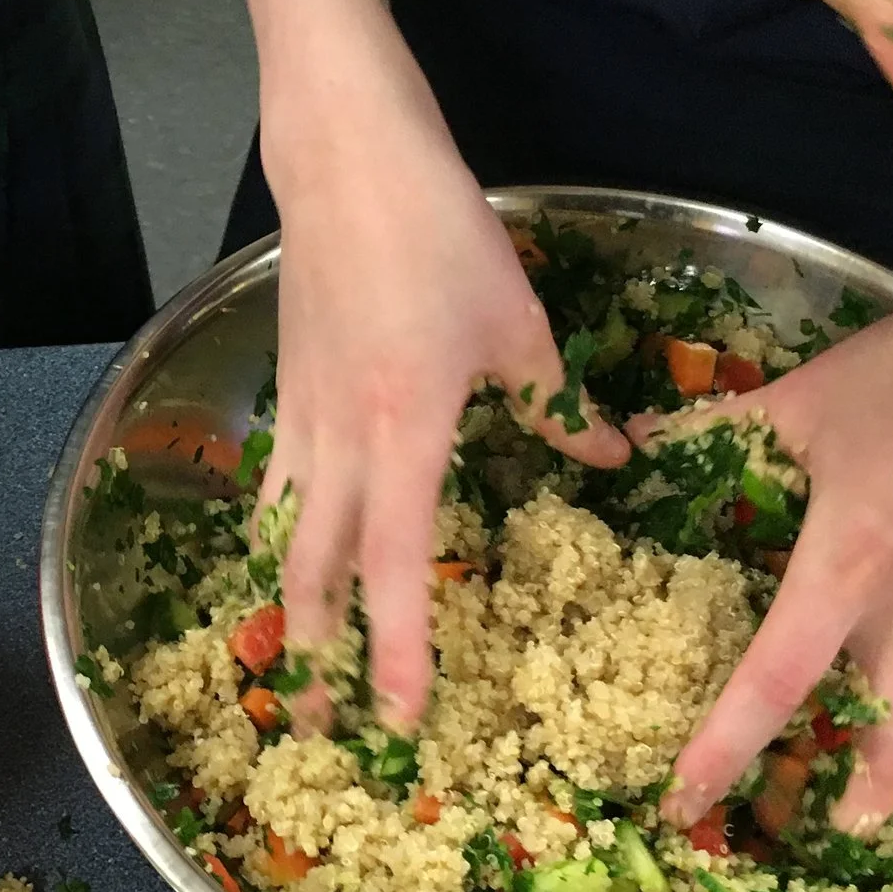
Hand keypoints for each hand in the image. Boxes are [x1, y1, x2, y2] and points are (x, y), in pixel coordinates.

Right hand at [264, 45, 630, 734]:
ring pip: (285, 534)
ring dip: (288, 607)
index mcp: (405, 432)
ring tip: (293, 665)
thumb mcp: (516, 321)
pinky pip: (279, 485)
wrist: (344, 161)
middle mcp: (341, 440)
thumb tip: (612, 461)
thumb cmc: (437, 232)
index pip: (397, 565)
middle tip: (321, 730)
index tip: (403, 717)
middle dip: (318, 658)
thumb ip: (557, 404)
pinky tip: (292, 555)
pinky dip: (282, 535)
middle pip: (315, 571)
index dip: (398, 647)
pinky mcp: (288, 389)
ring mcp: (303, 416)